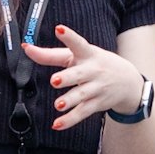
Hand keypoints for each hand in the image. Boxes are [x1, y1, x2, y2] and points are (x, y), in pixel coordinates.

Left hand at [23, 24, 145, 131]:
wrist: (128, 81)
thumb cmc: (96, 64)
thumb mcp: (78, 55)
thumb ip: (50, 54)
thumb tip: (26, 48)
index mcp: (87, 54)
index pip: (78, 43)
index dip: (69, 36)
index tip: (59, 29)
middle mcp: (92, 70)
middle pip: (79, 74)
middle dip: (67, 77)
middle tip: (55, 80)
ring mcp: (96, 88)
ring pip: (81, 95)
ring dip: (69, 100)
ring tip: (58, 104)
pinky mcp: (97, 103)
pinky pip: (82, 113)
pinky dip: (70, 120)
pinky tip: (57, 124)